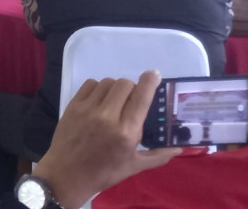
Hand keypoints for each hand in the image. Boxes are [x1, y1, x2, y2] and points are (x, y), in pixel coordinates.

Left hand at [34, 71, 180, 206]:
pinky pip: (89, 84)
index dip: (149, 82)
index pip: (140, 98)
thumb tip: (180, 148)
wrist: (67, 173)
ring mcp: (87, 109)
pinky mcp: (73, 106)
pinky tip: (100, 100)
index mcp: (126, 131)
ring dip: (115, 88)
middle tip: (131, 99)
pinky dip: (98, 88)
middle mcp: (107, 116)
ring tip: (115, 101)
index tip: (154, 74)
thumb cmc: (104, 172)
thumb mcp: (135, 166)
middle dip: (132, 88)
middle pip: (124, 84)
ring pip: (107, 82)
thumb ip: (159, 155)